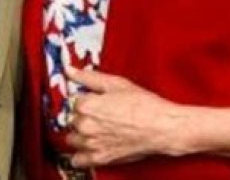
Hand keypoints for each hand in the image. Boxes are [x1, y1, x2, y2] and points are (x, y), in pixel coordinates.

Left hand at [65, 65, 191, 167]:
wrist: (161, 127)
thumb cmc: (142, 104)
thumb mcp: (115, 83)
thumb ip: (87, 77)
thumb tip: (69, 70)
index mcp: (86, 105)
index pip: (72, 100)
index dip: (83, 98)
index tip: (91, 99)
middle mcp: (85, 125)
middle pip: (71, 119)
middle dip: (81, 115)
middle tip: (97, 113)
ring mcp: (91, 144)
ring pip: (72, 138)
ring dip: (79, 133)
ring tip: (94, 128)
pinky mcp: (100, 159)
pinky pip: (77, 160)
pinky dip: (80, 154)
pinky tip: (88, 146)